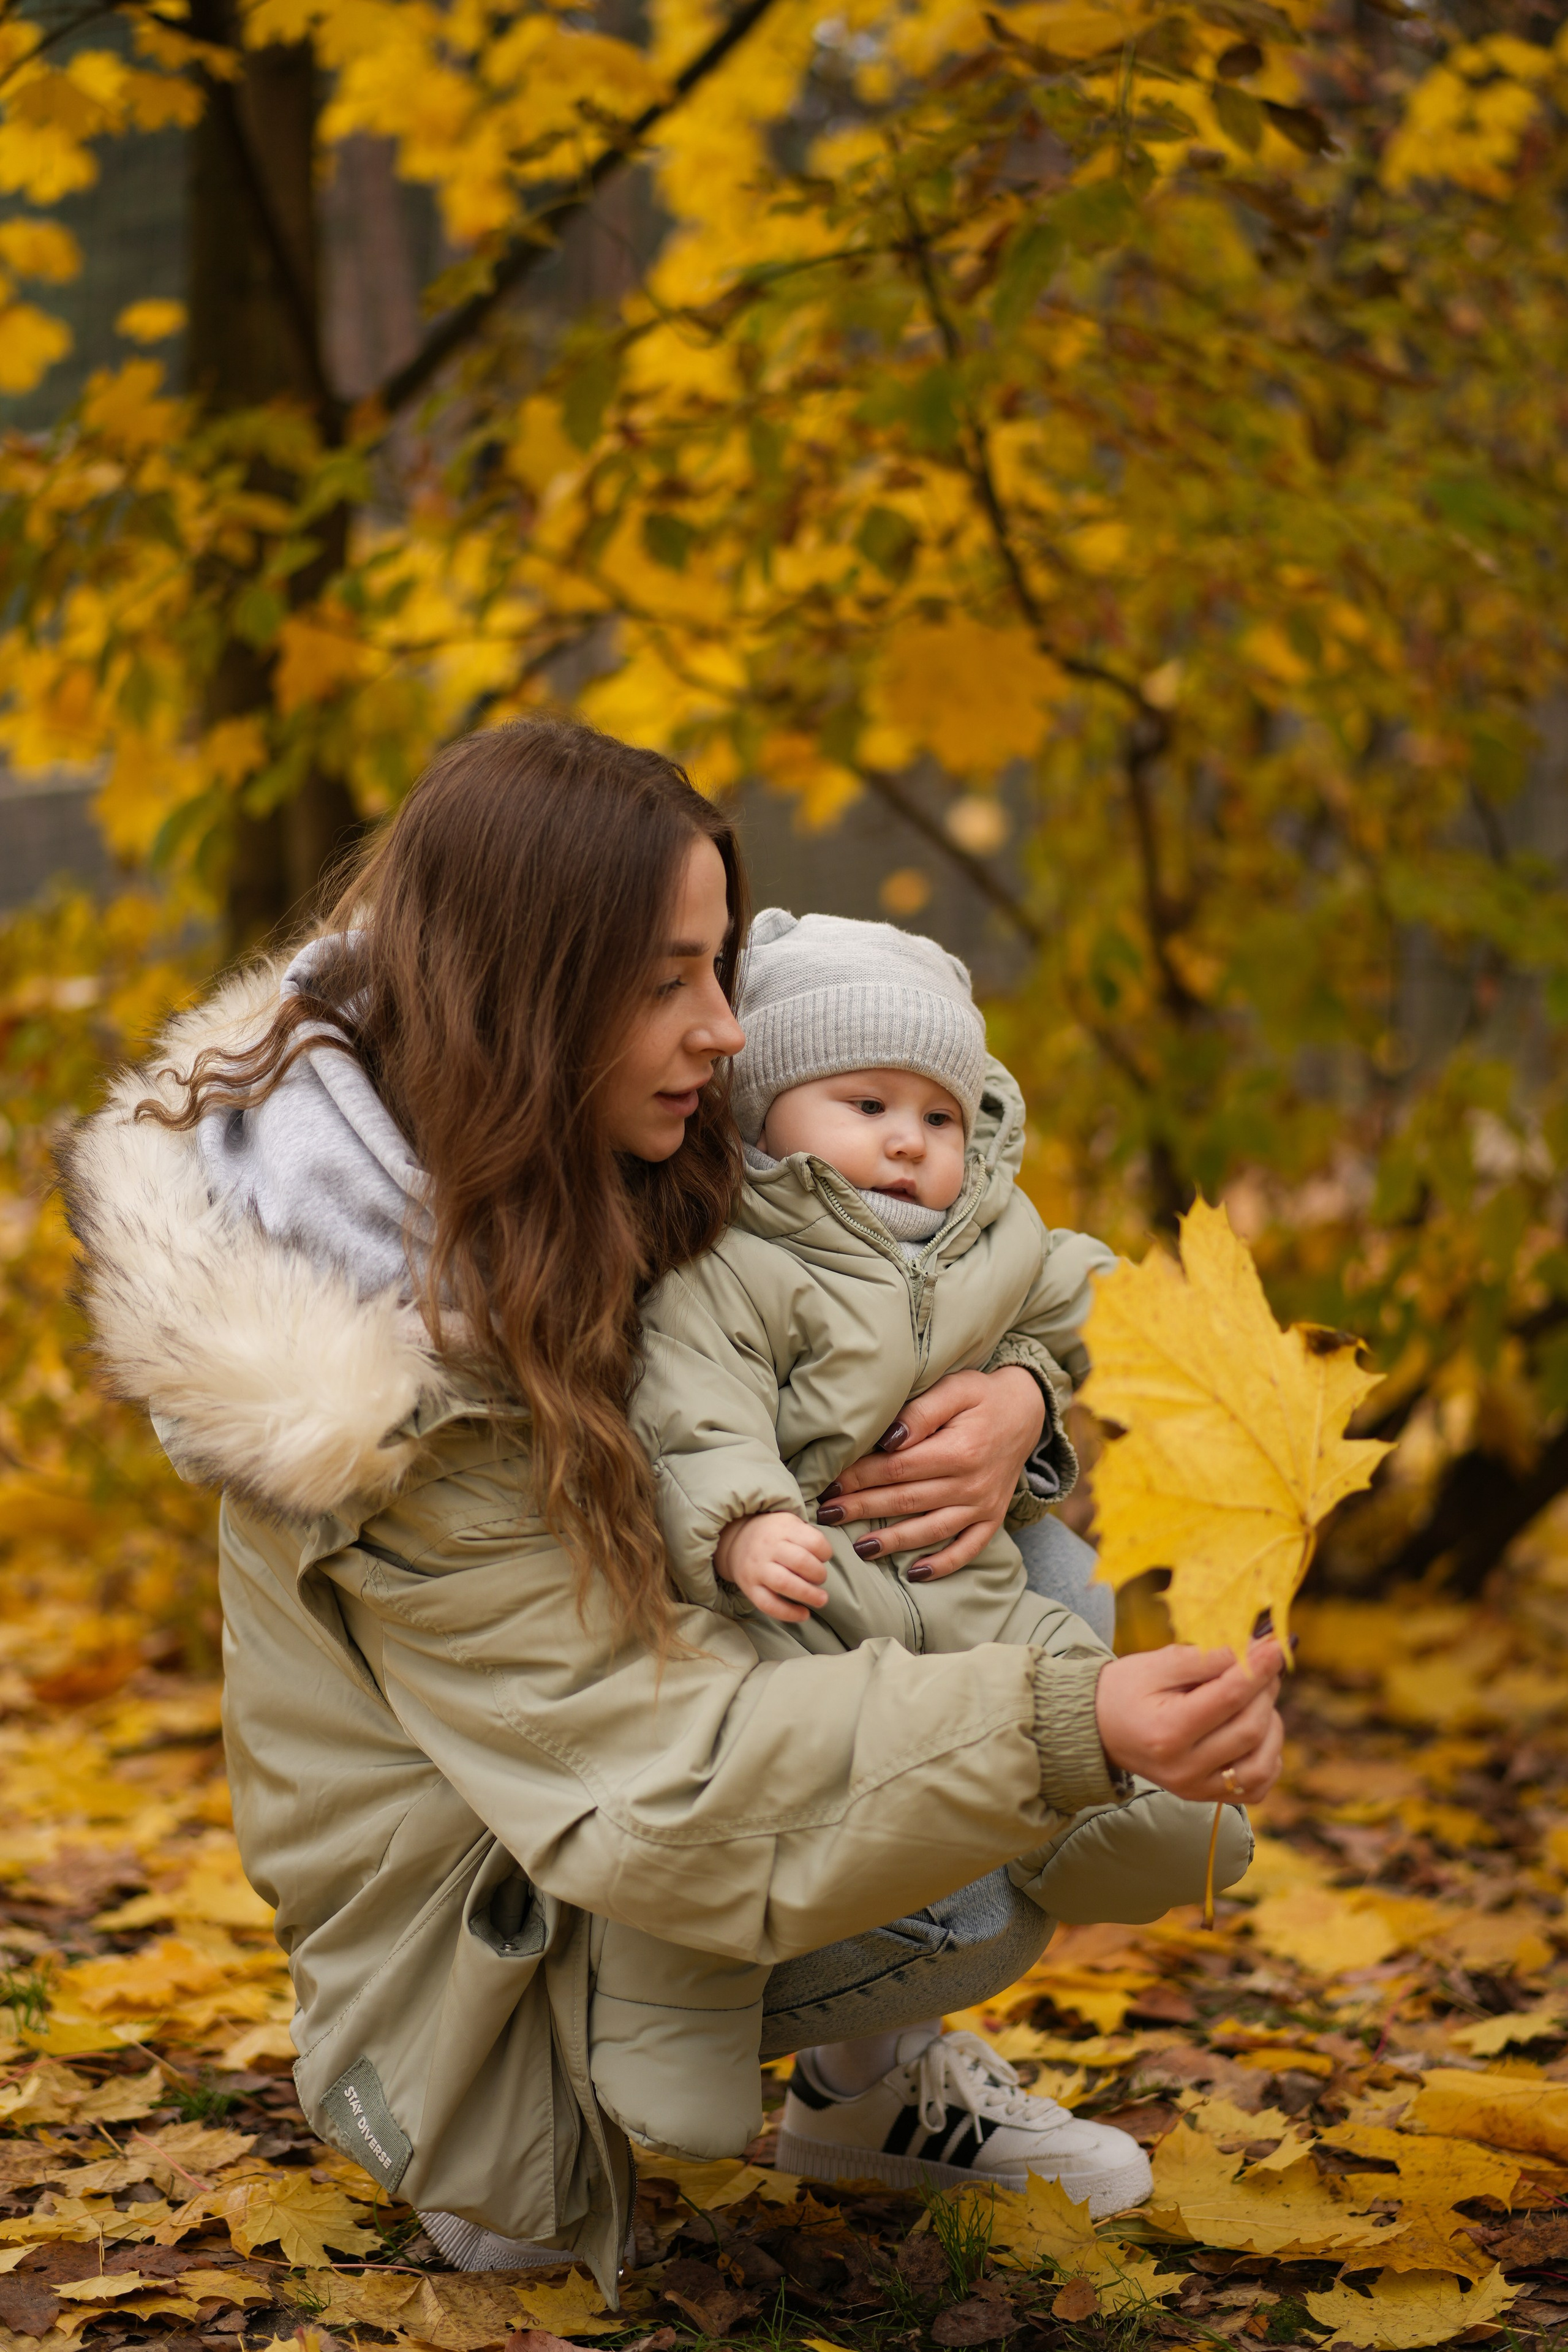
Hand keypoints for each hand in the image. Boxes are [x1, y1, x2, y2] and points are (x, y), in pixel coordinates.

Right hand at [714, 1511, 831, 1623]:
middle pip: (801, 1562)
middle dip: (819, 1574)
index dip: (825, 1553)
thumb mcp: (790, 1522)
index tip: (824, 1557)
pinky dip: (789, 1613)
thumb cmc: (773, 1534)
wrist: (735, 1540)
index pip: (813, 1541)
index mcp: (783, 1528)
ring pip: (785, 1584)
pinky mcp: (750, 1588)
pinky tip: (804, 1614)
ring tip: (821, 1599)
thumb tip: (826, 1560)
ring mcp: (758, 1569)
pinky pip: (769, 1605)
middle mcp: (769, 1547)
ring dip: (808, 1594)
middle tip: (821, 1579)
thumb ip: (808, 1536)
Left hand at [814, 1365, 1045, 1578]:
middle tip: (826, 1516)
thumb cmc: (981, 1396)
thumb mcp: (954, 1389)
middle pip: (907, 1501)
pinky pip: (968, 1548)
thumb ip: (920, 1414)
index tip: (830, 1484)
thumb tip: (888, 1439)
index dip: (860, 1477)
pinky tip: (915, 1573)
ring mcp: (984, 1505)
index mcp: (959, 1450)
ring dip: (893, 1542)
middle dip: (863, 1509)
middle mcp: (972, 1483)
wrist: (1027, 1410)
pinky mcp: (993, 1517)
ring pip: (931, 1530)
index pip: (897, 1469)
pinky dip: (943, 1564)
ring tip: (859, 1549)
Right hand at [1094, 1638, 1284, 1803]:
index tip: (1276, 1644)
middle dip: (1265, 1689)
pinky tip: (1257, 1731)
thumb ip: (1205, 1657)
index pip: (1230, 1697)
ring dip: (1271, 1723)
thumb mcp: (1157, 1663)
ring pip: (1262, 1761)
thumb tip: (1254, 1647)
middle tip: (1264, 1662)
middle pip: (1249, 1728)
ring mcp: (1196, 1788)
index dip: (1259, 1668)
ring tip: (1257, 1697)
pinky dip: (1268, 1756)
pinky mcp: (1206, 1796)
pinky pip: (1257, 1785)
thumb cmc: (1127, 1689)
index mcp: (1167, 1731)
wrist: (1099, 1728)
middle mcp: (1184, 1768)